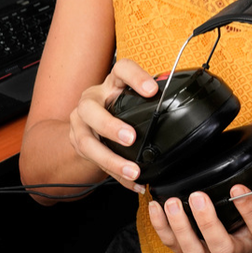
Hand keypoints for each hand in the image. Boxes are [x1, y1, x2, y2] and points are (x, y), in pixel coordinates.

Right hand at [66, 58, 158, 191]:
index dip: (135, 78)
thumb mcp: (130, 94)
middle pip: (90, 109)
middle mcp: (90, 100)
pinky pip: (95, 163)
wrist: (86, 121)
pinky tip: (133, 182)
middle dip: (110, 125)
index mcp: (110, 83)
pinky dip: (116, 175)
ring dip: (111, 159)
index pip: (121, 70)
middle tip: (131, 138)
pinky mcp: (78, 144)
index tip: (152, 90)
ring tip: (132, 170)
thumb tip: (173, 92)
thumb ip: (148, 95)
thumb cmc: (117, 105)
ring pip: (87, 142)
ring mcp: (80, 123)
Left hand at [148, 186, 251, 252]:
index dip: (248, 208)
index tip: (236, 186)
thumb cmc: (250, 212)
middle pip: (222, 246)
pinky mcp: (189, 252)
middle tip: (197, 196)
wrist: (242, 236)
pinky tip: (156, 207)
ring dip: (181, 227)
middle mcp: (235, 250)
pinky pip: (172, 245)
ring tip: (172, 203)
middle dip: (207, 222)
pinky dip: (161, 227)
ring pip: (194, 252)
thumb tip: (248, 151)